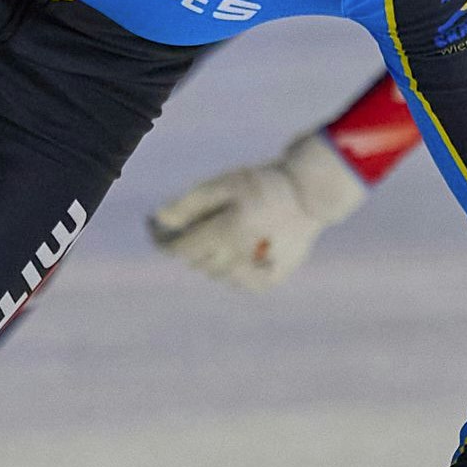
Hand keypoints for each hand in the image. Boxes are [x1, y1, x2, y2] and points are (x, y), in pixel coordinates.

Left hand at [146, 130, 368, 290]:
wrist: (312, 193)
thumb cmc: (264, 182)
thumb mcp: (225, 183)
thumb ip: (190, 202)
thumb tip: (159, 219)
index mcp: (227, 232)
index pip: (182, 248)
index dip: (164, 241)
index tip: (155, 231)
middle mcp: (240, 257)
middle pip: (198, 262)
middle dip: (189, 247)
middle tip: (189, 230)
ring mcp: (257, 272)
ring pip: (217, 274)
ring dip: (209, 259)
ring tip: (217, 239)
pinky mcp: (273, 278)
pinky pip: (240, 283)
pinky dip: (231, 273)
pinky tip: (233, 257)